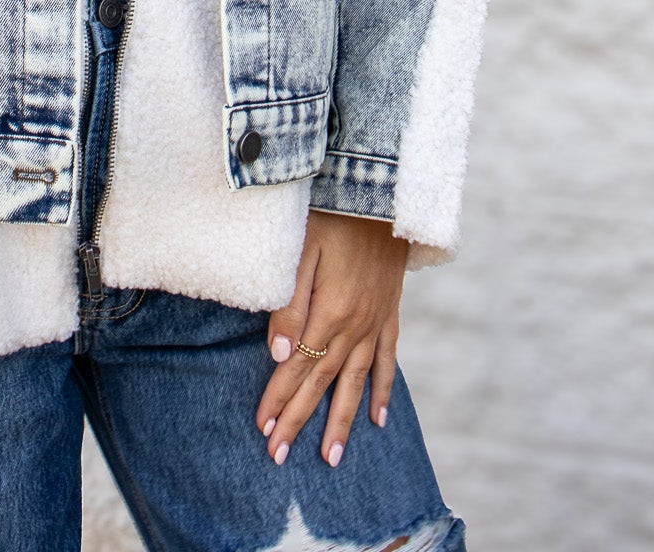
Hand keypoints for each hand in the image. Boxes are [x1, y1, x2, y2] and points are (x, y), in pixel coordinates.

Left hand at [257, 210, 407, 467]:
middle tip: (279, 456)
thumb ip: (290, 303)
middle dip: (299, 420)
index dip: (278, 398)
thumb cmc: (332, 215)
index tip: (262, 429)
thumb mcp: (302, 249)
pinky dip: (383, 391)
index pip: (297, 367)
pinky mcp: (391, 314)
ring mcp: (376, 322)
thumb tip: (278, 354)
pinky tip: (379, 420)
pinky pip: (388, 361)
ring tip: (330, 459)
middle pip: (322, 382)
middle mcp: (355, 325)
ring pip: (356, 382)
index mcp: (330, 312)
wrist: (382, 193)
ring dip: (341, 421)